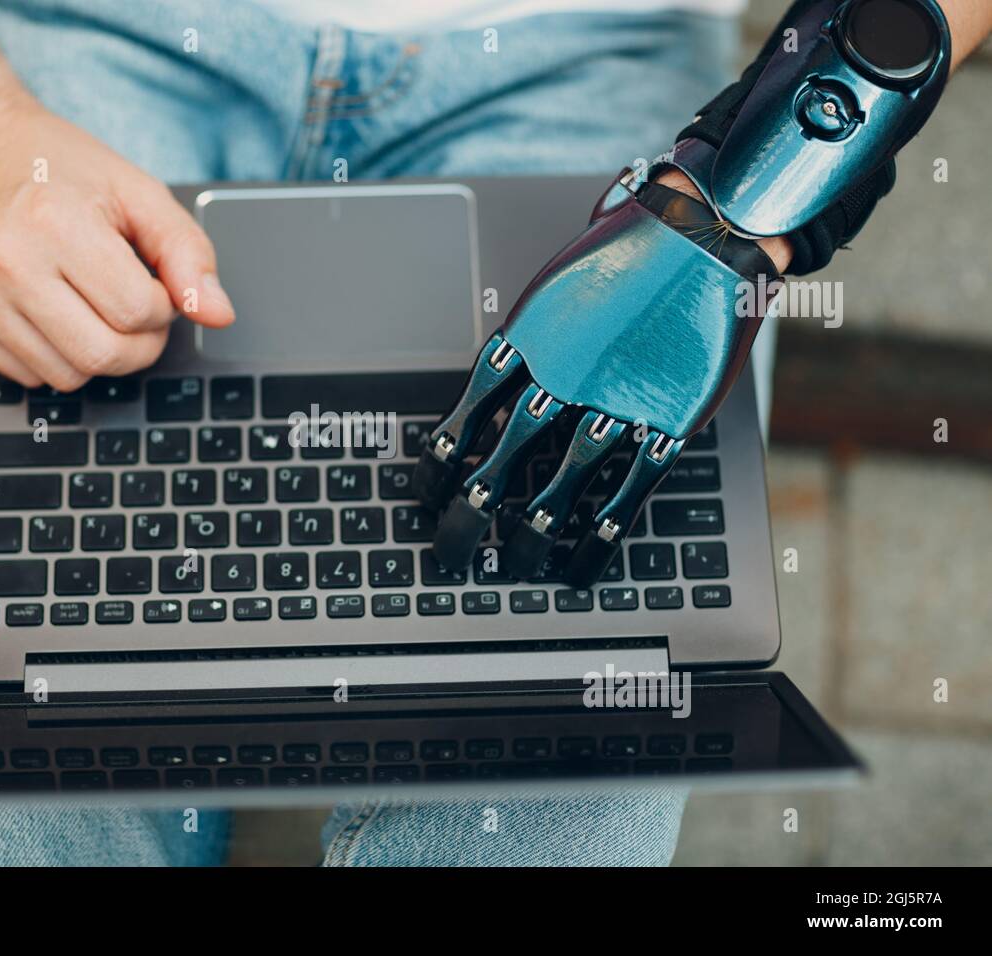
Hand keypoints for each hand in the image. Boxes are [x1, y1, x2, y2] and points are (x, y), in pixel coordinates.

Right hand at [0, 80, 233, 389]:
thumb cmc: (55, 165)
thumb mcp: (135, 190)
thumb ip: (187, 252)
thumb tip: (218, 314)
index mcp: (54, 223)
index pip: (138, 312)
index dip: (163, 306)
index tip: (153, 283)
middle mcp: (6, 264)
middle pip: (104, 356)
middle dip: (139, 344)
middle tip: (137, 309)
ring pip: (68, 377)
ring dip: (98, 354)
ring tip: (93, 304)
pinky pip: (29, 377)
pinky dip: (56, 356)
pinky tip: (54, 311)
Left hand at [415, 163, 785, 584]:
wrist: (706, 229)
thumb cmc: (629, 243)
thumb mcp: (560, 281)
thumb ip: (533, 329)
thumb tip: (507, 356)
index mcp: (526, 344)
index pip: (465, 419)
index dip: (441, 466)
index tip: (426, 494)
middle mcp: (560, 380)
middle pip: (498, 465)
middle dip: (468, 517)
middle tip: (450, 551)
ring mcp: (614, 405)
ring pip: (557, 489)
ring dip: (530, 535)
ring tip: (512, 567)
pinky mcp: (666, 423)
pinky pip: (625, 495)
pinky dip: (599, 537)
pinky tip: (578, 564)